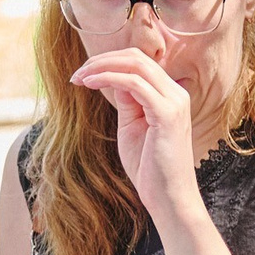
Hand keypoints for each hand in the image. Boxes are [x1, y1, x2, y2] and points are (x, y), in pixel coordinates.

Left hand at [69, 49, 201, 223]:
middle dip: (101, 60)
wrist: (168, 196)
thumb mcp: (132, 126)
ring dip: (100, 67)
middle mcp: (177, 94)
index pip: (139, 62)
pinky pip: (134, 83)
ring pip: (135, 65)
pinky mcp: (167, 114)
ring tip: (79, 78)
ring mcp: (175, 102)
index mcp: (171, 96)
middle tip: (77, 74)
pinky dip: (107, 79)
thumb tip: (113, 78)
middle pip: (136, 57)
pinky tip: (89, 84)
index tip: (83, 75)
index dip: (108, 62)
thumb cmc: (150, 167)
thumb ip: (127, 101)